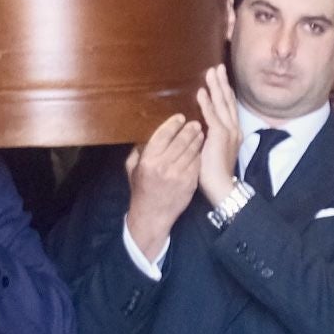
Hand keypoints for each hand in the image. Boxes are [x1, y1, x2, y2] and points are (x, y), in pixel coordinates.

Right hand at [124, 114, 203, 261]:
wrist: (152, 215)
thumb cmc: (142, 190)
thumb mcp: (133, 170)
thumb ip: (138, 152)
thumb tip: (144, 135)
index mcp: (148, 160)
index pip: (164, 135)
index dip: (174, 124)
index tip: (180, 118)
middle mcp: (163, 166)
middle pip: (181, 140)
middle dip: (190, 129)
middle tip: (195, 123)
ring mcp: (179, 175)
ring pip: (192, 151)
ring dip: (198, 139)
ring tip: (200, 133)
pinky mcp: (190, 183)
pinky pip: (197, 163)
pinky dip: (199, 154)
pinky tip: (200, 149)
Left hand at [195, 64, 241, 205]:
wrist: (222, 186)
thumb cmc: (214, 173)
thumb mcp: (212, 150)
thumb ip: (209, 137)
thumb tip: (198, 128)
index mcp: (233, 132)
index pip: (229, 107)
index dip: (225, 91)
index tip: (220, 78)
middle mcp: (234, 129)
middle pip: (228, 100)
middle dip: (222, 83)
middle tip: (217, 67)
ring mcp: (228, 131)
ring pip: (222, 104)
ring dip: (216, 87)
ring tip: (210, 73)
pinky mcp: (219, 136)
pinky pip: (212, 115)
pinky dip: (207, 103)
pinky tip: (202, 92)